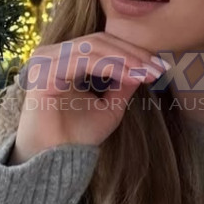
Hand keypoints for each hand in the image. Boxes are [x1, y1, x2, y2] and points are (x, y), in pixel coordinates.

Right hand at [11, 31, 167, 160]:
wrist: (55, 162)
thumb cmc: (77, 136)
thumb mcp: (109, 107)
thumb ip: (123, 84)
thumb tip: (145, 67)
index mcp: (64, 59)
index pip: (102, 44)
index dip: (133, 52)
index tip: (160, 67)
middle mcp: (51, 55)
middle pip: (99, 41)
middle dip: (133, 54)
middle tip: (158, 68)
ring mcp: (45, 62)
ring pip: (92, 48)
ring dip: (125, 59)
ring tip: (146, 73)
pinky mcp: (43, 73)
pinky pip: (82, 61)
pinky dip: (110, 66)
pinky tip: (130, 76)